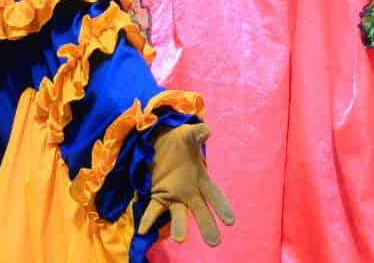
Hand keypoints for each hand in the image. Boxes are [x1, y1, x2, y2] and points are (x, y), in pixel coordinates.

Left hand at [141, 123, 233, 247]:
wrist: (157, 140)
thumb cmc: (179, 140)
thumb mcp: (188, 134)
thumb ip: (197, 133)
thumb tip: (206, 130)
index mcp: (200, 179)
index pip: (214, 195)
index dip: (222, 207)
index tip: (231, 221)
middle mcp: (189, 192)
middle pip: (200, 210)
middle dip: (207, 225)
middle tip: (214, 243)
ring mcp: (173, 196)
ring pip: (177, 214)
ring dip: (179, 227)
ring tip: (179, 240)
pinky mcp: (157, 195)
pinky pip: (153, 210)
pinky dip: (148, 220)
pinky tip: (143, 231)